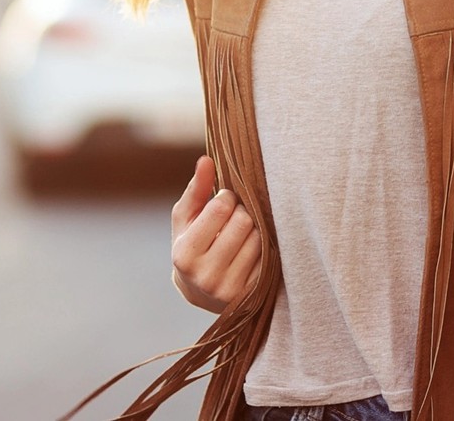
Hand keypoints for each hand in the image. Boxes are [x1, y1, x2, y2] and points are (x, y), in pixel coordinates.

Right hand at [171, 154, 262, 312]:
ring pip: (259, 237)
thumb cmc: (192, 244)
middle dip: (242, 211)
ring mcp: (228, 289)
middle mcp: (205, 276)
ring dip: (255, 228)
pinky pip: (268, 256)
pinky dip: (264, 245)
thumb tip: (206, 160)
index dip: (226, 197)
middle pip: (243, 221)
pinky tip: (252, 247)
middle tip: (235, 215)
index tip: (224, 201)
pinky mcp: (249, 294)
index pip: (221, 207)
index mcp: (185, 254)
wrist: (200, 291)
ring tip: (242, 232)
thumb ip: (196, 189)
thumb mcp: (186, 218)